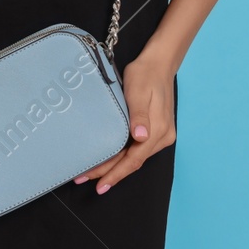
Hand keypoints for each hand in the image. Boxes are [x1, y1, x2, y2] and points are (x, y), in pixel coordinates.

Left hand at [73, 51, 175, 193]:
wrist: (159, 63)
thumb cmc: (145, 74)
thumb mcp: (138, 91)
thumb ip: (139, 115)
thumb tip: (140, 137)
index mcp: (159, 130)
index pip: (134, 159)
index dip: (116, 173)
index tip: (100, 185)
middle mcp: (162, 136)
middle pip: (133, 161)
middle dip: (110, 173)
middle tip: (85, 179)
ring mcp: (161, 134)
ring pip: (135, 157)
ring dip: (115, 166)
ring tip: (93, 174)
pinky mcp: (157, 130)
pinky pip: (138, 149)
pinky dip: (123, 157)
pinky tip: (110, 160)